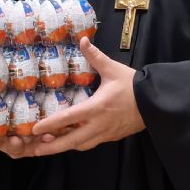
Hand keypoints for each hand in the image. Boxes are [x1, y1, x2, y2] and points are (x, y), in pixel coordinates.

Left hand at [0, 38, 144, 157]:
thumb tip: (83, 39)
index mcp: (96, 107)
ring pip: (79, 145)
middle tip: (33, 150)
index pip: (68, 118)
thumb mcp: (113, 69)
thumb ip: (95, 56)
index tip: (34, 129)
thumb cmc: (133, 86)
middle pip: (70, 141)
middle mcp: (98, 125)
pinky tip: (70, 139)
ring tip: (47, 145)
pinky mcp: (111, 137)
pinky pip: (89, 143)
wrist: (155, 103)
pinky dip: (77, 143)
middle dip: (50, 147)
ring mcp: (105, 134)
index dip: (50, 125)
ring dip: (63, 146)